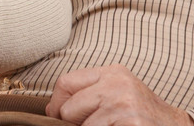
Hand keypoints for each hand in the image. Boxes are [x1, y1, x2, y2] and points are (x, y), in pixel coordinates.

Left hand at [46, 65, 193, 125]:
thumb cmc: (141, 113)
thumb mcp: (117, 93)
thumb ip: (88, 94)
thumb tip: (52, 109)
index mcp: (112, 72)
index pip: (65, 82)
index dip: (57, 103)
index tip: (61, 116)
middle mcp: (117, 84)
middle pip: (69, 107)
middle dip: (71, 123)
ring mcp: (124, 104)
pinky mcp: (130, 123)